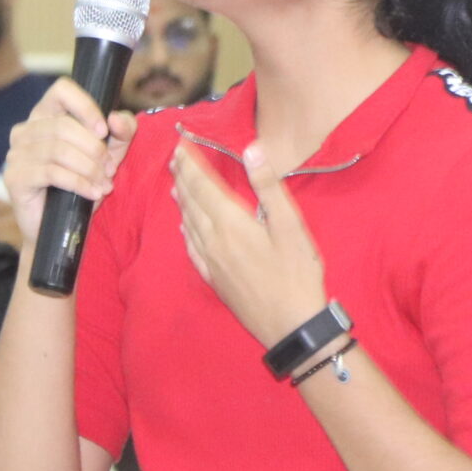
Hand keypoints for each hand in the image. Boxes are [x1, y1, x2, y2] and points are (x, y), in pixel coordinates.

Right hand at [3, 82, 138, 244]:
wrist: (61, 230)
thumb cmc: (82, 186)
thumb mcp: (111, 154)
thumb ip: (122, 132)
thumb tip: (116, 119)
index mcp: (45, 116)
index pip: (61, 90)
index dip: (86, 106)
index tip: (104, 131)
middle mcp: (25, 130)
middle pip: (64, 125)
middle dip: (95, 149)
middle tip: (110, 170)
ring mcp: (16, 154)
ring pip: (59, 150)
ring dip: (90, 169)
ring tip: (103, 185)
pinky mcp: (15, 178)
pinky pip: (52, 173)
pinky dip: (79, 183)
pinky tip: (93, 194)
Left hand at [173, 138, 327, 346]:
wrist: (290, 325)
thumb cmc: (297, 273)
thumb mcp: (290, 225)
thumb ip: (268, 186)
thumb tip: (251, 149)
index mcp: (231, 223)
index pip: (202, 186)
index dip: (190, 164)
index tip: (181, 145)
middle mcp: (214, 240)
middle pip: (191, 203)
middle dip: (182, 178)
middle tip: (175, 159)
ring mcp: (212, 262)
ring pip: (189, 225)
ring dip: (182, 202)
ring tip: (176, 185)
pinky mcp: (215, 280)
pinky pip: (192, 249)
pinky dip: (186, 232)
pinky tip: (185, 228)